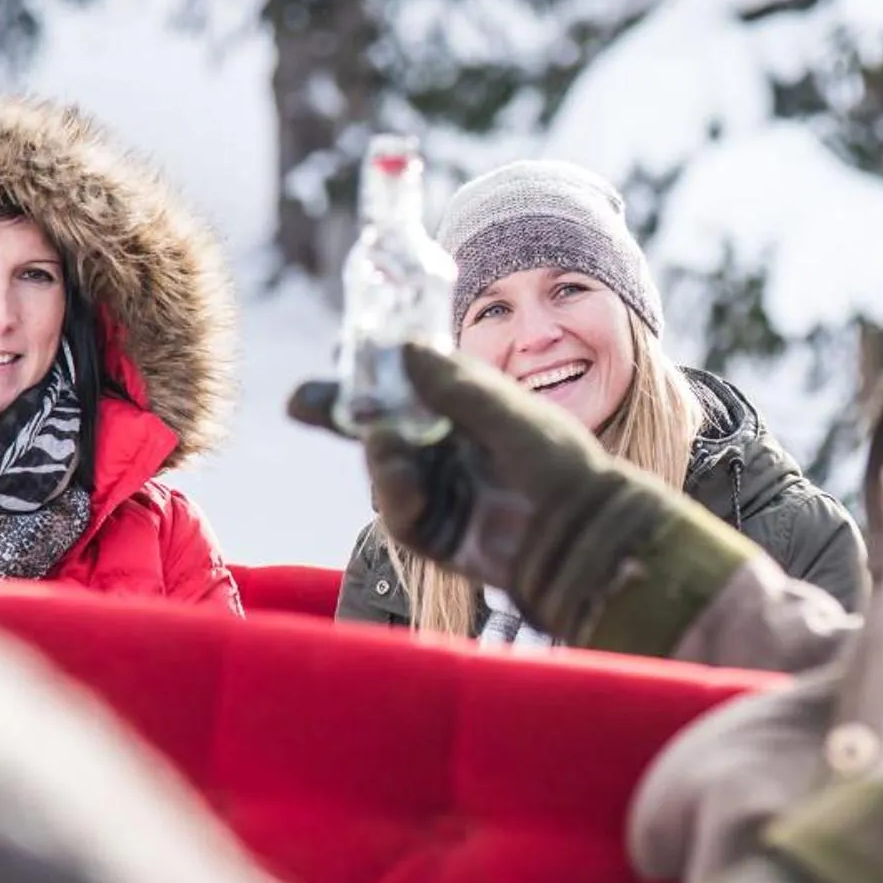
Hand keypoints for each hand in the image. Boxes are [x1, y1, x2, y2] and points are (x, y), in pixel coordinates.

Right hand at [287, 345, 753, 648]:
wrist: (584, 534)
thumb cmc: (560, 463)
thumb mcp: (509, 412)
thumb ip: (456, 386)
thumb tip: (406, 348)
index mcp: (463, 408)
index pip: (404, 383)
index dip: (368, 372)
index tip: (338, 357)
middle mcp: (444, 445)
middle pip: (377, 424)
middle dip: (337, 411)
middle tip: (299, 402)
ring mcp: (437, 488)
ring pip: (381, 467)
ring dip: (378, 457)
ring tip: (389, 449)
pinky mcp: (435, 532)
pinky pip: (397, 514)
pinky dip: (395, 499)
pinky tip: (409, 490)